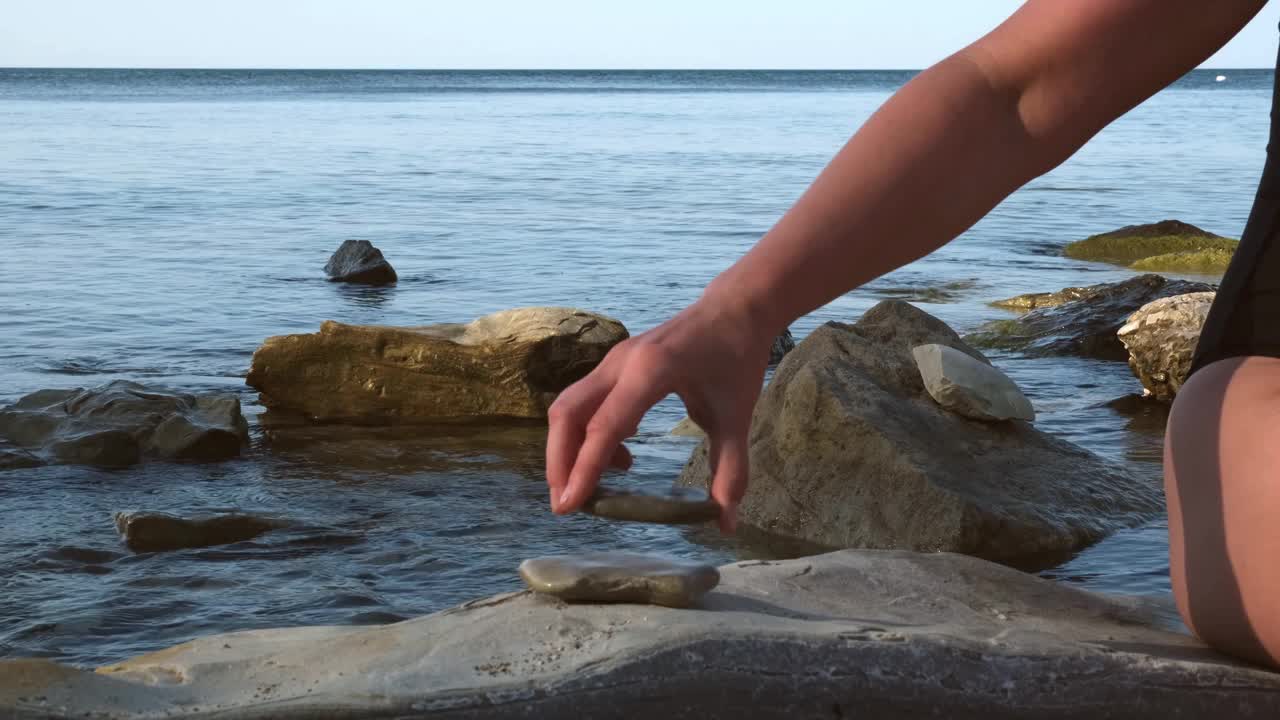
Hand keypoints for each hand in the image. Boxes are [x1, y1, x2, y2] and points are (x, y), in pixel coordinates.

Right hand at [545, 294, 774, 532]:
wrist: (735, 309)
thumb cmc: (736, 358)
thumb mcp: (738, 417)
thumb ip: (731, 470)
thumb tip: (727, 522)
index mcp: (651, 372)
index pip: (604, 426)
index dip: (584, 469)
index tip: (569, 506)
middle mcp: (621, 362)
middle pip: (567, 413)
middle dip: (560, 461)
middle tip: (567, 504)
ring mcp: (613, 361)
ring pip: (569, 407)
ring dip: (570, 449)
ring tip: (596, 486)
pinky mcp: (615, 365)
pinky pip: (584, 401)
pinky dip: (587, 434)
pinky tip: (620, 456)